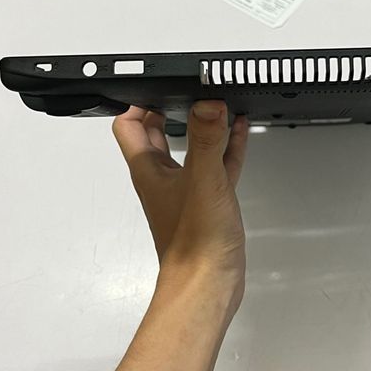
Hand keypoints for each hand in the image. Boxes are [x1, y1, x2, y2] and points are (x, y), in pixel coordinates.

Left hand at [112, 101, 248, 308]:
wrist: (208, 284)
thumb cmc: (195, 242)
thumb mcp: (203, 181)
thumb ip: (206, 141)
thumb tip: (207, 105)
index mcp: (150, 170)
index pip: (131, 125)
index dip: (140, 103)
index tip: (162, 86)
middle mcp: (162, 178)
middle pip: (156, 134)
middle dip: (171, 109)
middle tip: (190, 91)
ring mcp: (185, 190)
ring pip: (190, 148)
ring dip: (202, 127)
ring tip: (220, 106)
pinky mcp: (207, 202)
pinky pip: (215, 166)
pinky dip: (225, 148)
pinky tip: (239, 134)